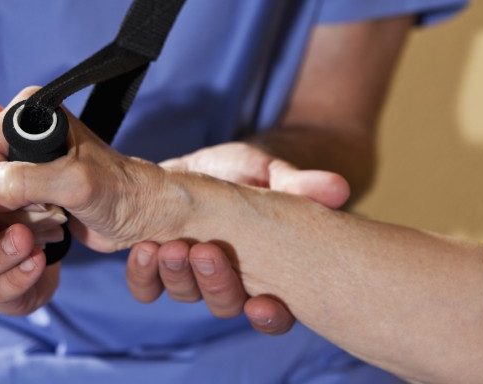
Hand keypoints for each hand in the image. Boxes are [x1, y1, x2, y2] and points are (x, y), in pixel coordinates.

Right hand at [0, 88, 179, 251]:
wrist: (140, 214)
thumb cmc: (118, 191)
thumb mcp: (74, 183)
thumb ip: (25, 181)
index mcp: (31, 113)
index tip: (3, 209)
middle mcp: (23, 131)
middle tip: (31, 217)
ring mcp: (24, 161)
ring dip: (8, 218)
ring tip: (43, 222)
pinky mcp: (28, 187)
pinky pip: (2, 209)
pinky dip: (15, 225)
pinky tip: (42, 229)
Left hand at [128, 144, 349, 332]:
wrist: (199, 167)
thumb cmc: (246, 174)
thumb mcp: (272, 172)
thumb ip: (299, 183)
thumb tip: (339, 189)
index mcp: (267, 273)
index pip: (275, 313)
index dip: (269, 316)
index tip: (261, 304)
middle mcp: (230, 282)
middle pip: (225, 304)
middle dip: (215, 283)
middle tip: (206, 252)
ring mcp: (192, 275)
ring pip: (186, 294)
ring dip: (177, 275)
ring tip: (172, 247)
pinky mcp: (158, 263)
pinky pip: (147, 286)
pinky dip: (143, 274)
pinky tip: (143, 249)